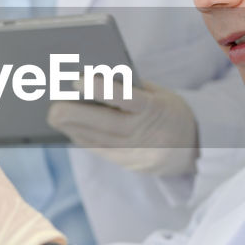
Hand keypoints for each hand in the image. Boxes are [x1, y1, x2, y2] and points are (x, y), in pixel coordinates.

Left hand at [47, 77, 198, 175]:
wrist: (193, 145)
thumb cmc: (167, 109)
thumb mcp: (157, 94)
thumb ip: (127, 88)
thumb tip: (88, 81)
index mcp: (156, 109)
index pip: (126, 98)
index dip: (101, 88)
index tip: (76, 79)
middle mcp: (147, 135)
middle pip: (106, 125)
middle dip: (75, 116)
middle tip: (52, 107)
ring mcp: (138, 154)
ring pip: (99, 141)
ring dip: (73, 129)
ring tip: (53, 116)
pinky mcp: (130, 165)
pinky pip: (101, 151)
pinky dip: (82, 139)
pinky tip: (69, 129)